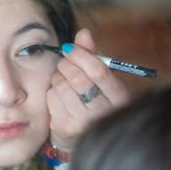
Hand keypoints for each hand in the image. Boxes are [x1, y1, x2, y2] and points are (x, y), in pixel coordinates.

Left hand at [46, 29, 129, 151]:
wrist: (83, 137)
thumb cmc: (93, 101)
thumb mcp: (100, 80)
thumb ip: (92, 56)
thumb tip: (83, 33)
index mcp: (119, 98)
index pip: (99, 72)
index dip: (81, 55)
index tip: (70, 48)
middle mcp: (103, 113)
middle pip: (78, 79)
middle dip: (66, 65)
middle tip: (64, 62)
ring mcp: (83, 123)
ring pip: (61, 87)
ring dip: (57, 77)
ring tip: (62, 79)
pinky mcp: (64, 128)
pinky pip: (51, 98)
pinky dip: (51, 91)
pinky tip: (59, 94)